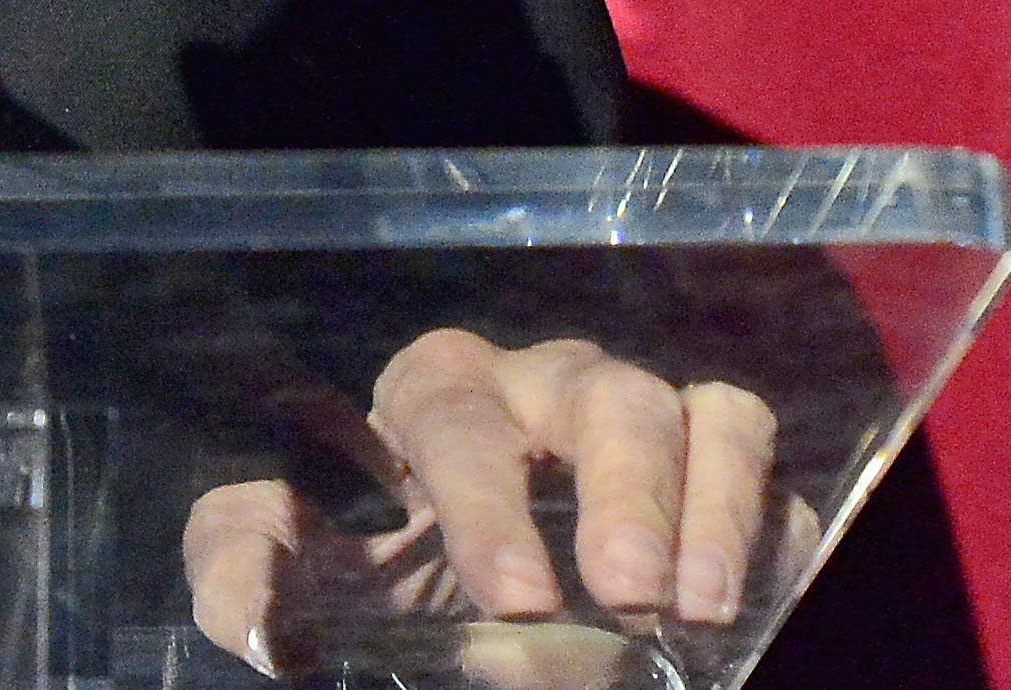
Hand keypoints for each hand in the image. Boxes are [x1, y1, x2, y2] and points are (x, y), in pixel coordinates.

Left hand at [182, 329, 791, 679]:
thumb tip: (255, 620)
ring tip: (696, 606)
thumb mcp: (298, 567)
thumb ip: (246, 572)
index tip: (515, 599)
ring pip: (699, 411)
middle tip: (627, 591)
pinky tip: (753, 594)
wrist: (473, 597)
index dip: (486, 502)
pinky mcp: (721, 469)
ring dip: (706, 504)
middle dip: (620, 491)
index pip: (457, 420)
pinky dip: (764, 519)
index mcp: (438, 396)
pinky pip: (756, 460)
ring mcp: (648, 423)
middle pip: (599, 396)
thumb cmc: (373, 565)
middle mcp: (550, 390)